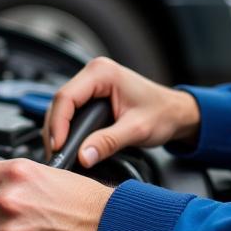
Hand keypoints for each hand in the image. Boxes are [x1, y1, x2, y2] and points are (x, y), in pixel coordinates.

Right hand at [44, 56, 199, 168]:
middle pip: (60, 102)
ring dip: (58, 130)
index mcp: (102, 73)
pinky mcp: (92, 94)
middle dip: (55, 130)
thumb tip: (83, 156)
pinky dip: (67, 127)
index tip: (58, 147)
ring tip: (59, 153)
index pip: (67, 97)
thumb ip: (108, 142)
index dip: (58, 124)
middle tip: (55, 156)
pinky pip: (71, 110)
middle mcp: (94, 73)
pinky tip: (68, 144)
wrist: (175, 112)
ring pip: (62, 107)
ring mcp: (92, 82)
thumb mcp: (136, 130)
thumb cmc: (162, 113)